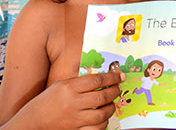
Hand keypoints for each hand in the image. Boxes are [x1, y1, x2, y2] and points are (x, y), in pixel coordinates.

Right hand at [10, 72, 124, 129]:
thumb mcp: (61, 85)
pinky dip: (103, 123)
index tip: (120, 76)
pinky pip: (95, 129)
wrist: (32, 122)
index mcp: (69, 88)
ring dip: (111, 108)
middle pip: (102, 96)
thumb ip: (80, 82)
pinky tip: (103, 117)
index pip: (97, 80)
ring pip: (101, 114)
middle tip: (118, 88)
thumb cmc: (47, 101)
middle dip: (115, 91)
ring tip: (112, 103)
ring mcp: (74, 119)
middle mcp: (72, 103)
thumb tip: (102, 79)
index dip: (112, 77)